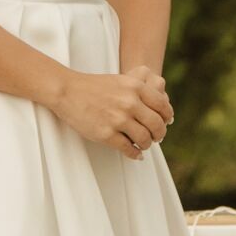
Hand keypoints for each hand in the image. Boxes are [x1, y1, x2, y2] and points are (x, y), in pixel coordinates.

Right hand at [47, 65, 173, 160]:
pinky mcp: (106, 134)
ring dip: (147, 145)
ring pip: (144, 139)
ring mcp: (118, 119)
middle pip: (156, 124)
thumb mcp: (122, 81)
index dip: (167, 117)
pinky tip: (135, 154)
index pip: (162, 105)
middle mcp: (130, 103)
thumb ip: (140, 91)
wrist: (68, 91)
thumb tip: (160, 108)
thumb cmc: (95, 86)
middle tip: (157, 138)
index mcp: (136, 87)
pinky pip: (128, 149)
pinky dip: (135, 154)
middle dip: (159, 134)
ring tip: (144, 145)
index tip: (167, 123)